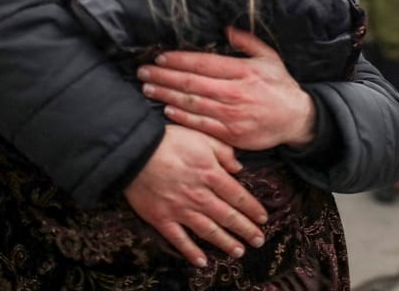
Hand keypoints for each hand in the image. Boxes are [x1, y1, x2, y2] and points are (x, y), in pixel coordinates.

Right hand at [123, 126, 266, 267]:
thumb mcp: (201, 136)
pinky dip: (191, 253)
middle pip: (228, 217)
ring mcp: (180, 210)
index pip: (238, 196)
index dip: (253, 209)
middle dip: (246, 230)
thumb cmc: (169, 140)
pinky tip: (202, 262)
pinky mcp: (162, 219)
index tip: (263, 218)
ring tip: (239, 252)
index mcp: (210, 174)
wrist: (134, 151)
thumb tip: (239, 167)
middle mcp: (199, 196)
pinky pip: (179, 240)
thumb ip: (223, 151)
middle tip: (259, 240)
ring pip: (209, 231)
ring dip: (226, 243)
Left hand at [137, 27, 315, 150]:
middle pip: (192, 82)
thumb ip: (247, 42)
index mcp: (243, 71)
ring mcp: (232, 115)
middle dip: (164, 75)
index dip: (179, 59)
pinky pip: (201, 125)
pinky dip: (182, 117)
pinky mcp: (231, 134)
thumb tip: (226, 29)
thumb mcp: (269, 58)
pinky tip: (166, 109)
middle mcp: (235, 92)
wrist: (296, 119)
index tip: (160, 56)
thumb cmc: (280, 86)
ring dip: (166, 95)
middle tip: (143, 71)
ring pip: (192, 103)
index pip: (203, 63)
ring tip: (147, 87)